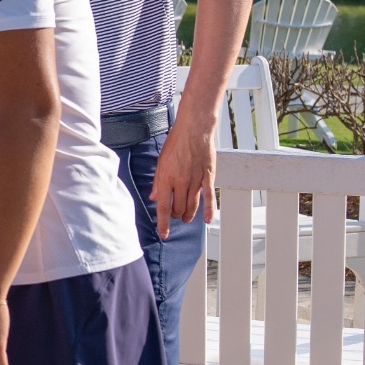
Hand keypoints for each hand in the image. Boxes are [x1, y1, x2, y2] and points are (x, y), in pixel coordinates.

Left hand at [149, 116, 215, 238]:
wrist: (194, 130)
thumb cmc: (175, 144)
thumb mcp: (160, 162)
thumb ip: (158, 182)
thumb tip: (154, 199)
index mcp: (166, 179)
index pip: (163, 208)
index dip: (163, 224)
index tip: (163, 234)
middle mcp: (181, 182)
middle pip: (178, 209)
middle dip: (175, 216)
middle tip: (174, 215)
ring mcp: (195, 180)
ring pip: (192, 206)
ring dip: (188, 215)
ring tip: (185, 218)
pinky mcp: (208, 177)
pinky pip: (209, 197)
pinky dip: (209, 210)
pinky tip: (208, 220)